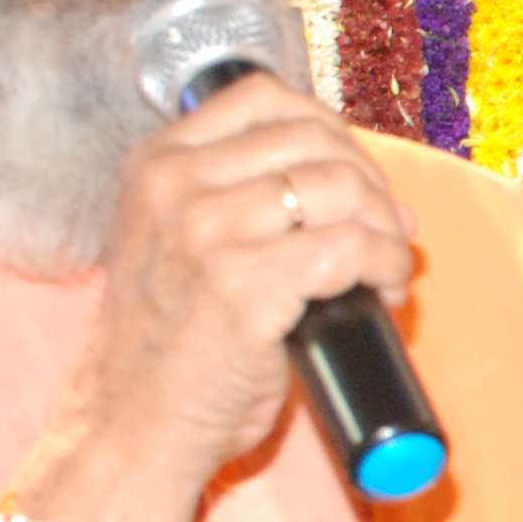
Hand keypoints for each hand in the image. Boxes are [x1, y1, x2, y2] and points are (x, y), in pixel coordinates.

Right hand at [72, 75, 416, 494]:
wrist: (136, 422)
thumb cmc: (171, 344)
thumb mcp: (185, 246)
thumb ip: (255, 204)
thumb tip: (383, 199)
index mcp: (159, 164)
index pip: (266, 99)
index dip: (330, 132)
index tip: (354, 178)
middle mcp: (177, 186)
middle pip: (315, 141)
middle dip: (370, 185)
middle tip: (385, 232)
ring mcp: (208, 233)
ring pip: (341, 190)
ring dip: (385, 229)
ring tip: (386, 270)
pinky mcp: (245, 285)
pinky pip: (351, 248)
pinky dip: (386, 266)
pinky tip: (385, 292)